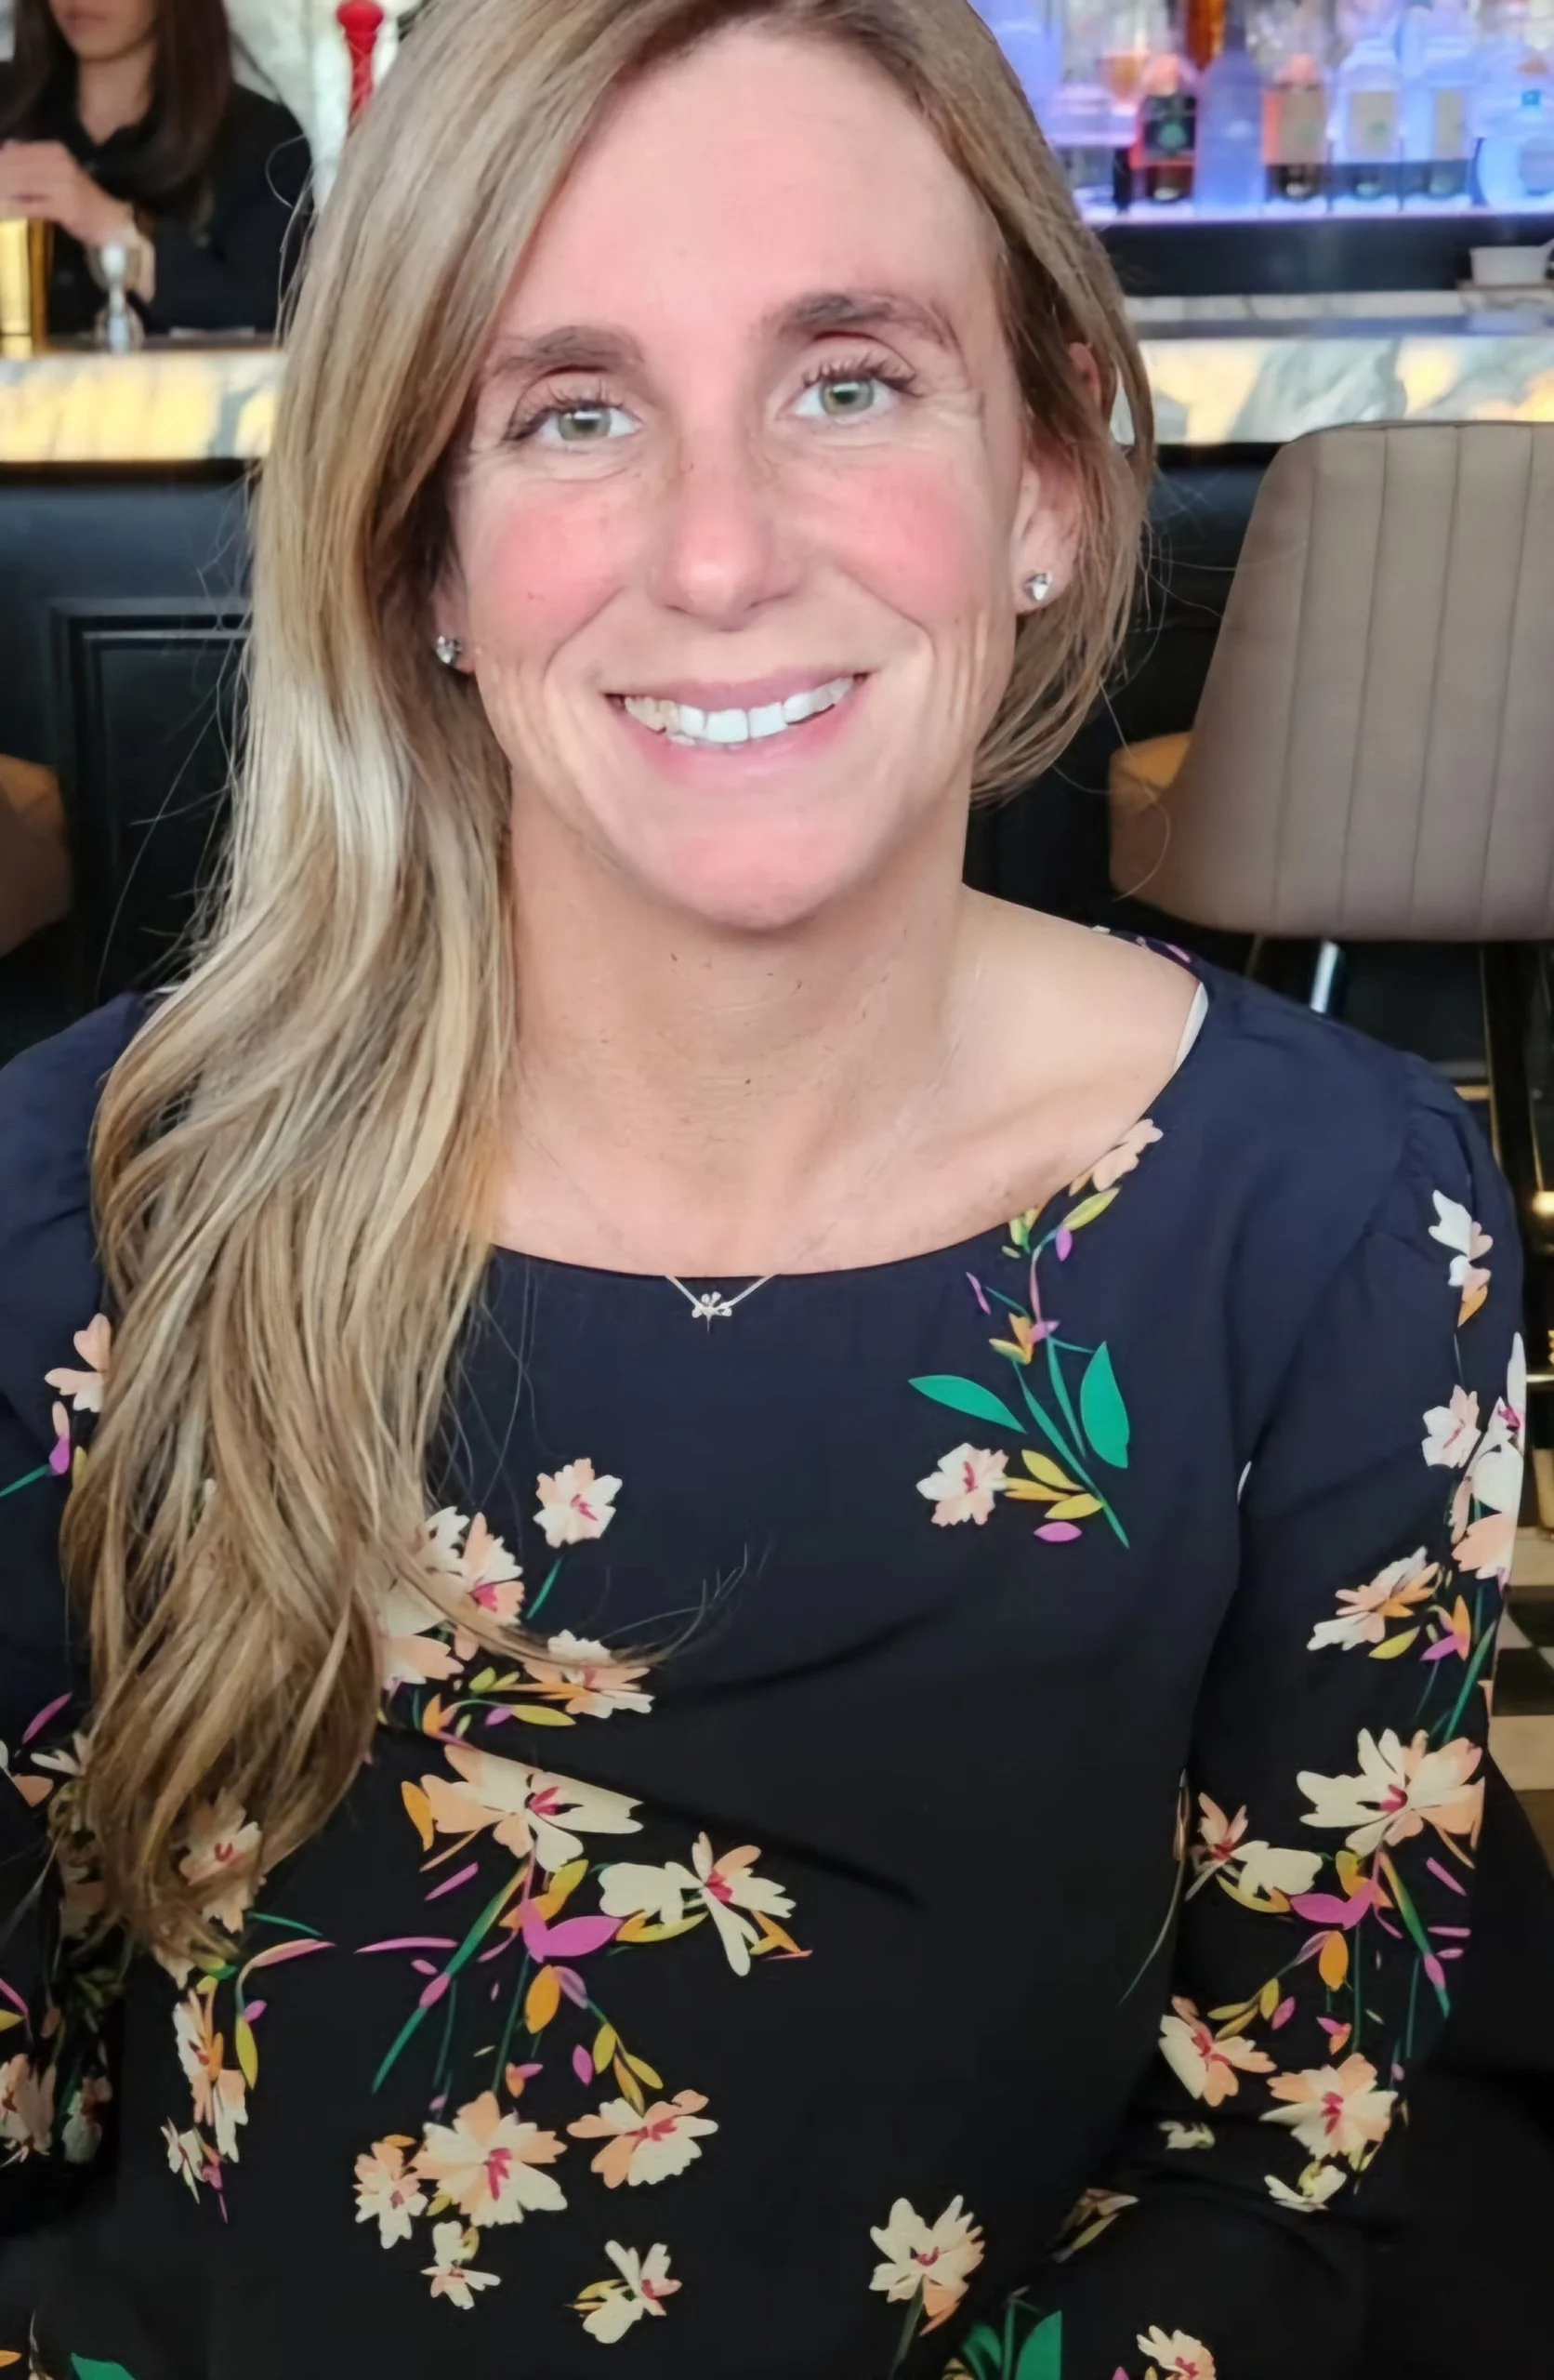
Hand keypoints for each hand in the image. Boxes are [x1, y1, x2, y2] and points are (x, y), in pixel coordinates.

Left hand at [0, 141, 136, 250]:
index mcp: (55, 150)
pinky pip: (31, 207)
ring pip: (21, 185)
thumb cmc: (80, 197)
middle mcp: (59, 163)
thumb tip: (6, 147)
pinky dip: (15, 209)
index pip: (16, 151)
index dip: (0, 161)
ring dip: (3, 191)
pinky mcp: (65, 207)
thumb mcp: (57, 170)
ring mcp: (63, 185)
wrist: (111, 219)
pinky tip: (4, 211)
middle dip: (0, 176)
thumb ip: (33, 158)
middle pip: (16, 167)